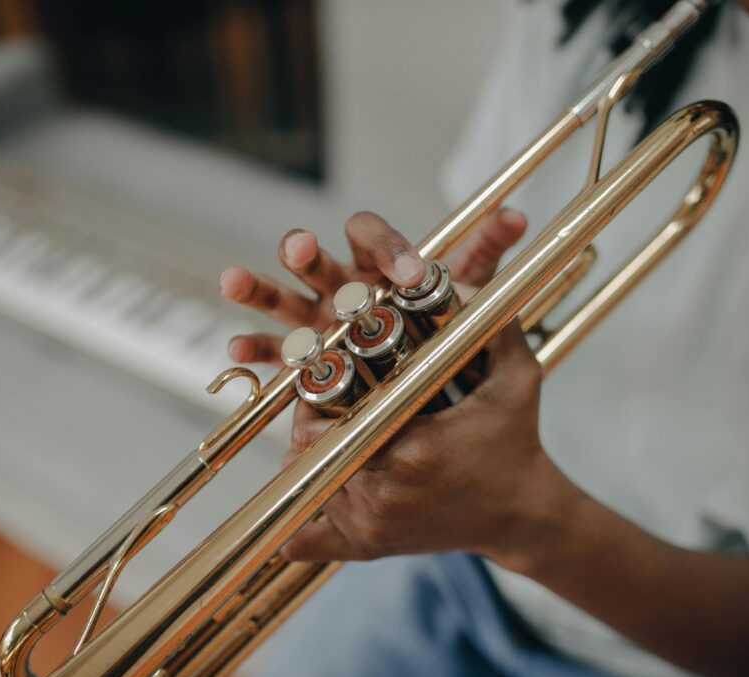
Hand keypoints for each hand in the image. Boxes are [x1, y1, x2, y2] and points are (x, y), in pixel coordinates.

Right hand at [219, 209, 527, 365]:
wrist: (433, 390)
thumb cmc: (444, 330)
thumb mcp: (468, 295)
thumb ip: (484, 254)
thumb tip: (516, 214)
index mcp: (379, 265)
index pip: (372, 236)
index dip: (388, 248)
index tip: (412, 275)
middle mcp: (343, 287)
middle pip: (318, 260)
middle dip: (306, 253)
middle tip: (301, 248)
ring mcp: (319, 322)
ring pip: (283, 301)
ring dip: (258, 289)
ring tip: (232, 282)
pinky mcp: (306, 363)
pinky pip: (275, 356)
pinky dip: (256, 352)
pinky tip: (237, 352)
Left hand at [279, 322, 575, 568]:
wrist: (524, 513)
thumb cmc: (516, 442)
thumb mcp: (516, 377)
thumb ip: (491, 323)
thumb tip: (461, 277)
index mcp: (412, 450)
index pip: (326, 419)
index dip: (316, 395)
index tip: (329, 379)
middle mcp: (383, 494)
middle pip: (306, 449)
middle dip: (310, 420)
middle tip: (325, 403)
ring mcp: (371, 528)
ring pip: (304, 484)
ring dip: (309, 457)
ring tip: (330, 432)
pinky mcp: (367, 549)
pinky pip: (307, 540)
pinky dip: (301, 518)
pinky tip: (315, 491)